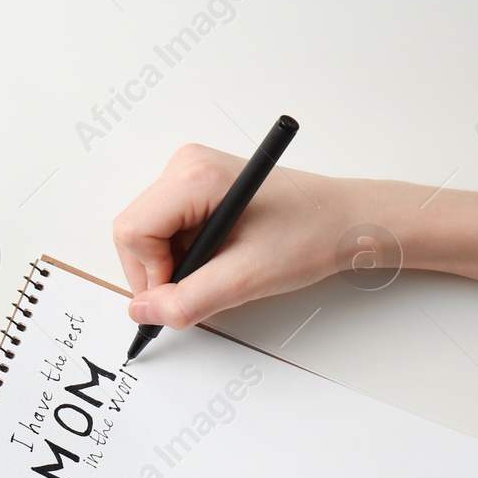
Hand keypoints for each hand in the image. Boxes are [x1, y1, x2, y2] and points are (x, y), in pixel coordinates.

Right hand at [113, 144, 363, 328]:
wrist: (345, 220)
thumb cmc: (310, 234)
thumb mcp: (246, 278)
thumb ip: (187, 300)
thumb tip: (143, 312)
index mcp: (195, 175)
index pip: (132, 231)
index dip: (150, 273)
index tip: (183, 291)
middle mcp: (186, 165)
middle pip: (133, 231)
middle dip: (158, 270)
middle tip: (201, 286)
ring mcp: (189, 173)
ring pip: (146, 234)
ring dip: (172, 264)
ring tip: (217, 269)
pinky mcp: (196, 186)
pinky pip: (163, 230)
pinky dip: (182, 255)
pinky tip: (217, 257)